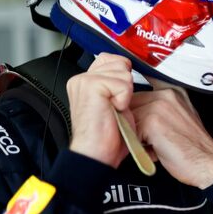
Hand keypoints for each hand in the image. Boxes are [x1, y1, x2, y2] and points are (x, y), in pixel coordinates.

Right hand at [66, 53, 133, 167]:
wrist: (97, 154)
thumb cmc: (108, 135)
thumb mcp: (116, 103)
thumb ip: (118, 85)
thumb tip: (130, 71)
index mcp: (86, 81)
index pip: (113, 59)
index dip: (124, 76)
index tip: (121, 97)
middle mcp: (82, 78)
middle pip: (121, 63)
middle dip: (127, 86)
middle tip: (116, 107)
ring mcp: (85, 80)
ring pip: (124, 72)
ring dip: (126, 94)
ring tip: (114, 109)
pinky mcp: (91, 85)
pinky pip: (123, 84)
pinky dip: (124, 100)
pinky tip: (113, 111)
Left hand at [130, 83, 212, 188]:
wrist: (207, 163)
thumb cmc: (192, 147)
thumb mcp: (177, 118)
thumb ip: (157, 109)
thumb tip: (132, 113)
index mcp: (173, 90)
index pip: (138, 92)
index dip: (137, 111)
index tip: (144, 125)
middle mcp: (166, 93)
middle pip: (129, 105)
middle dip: (133, 123)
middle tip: (150, 139)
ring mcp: (159, 105)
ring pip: (127, 119)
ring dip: (135, 135)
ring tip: (154, 145)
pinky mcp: (152, 120)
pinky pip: (129, 131)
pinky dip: (137, 145)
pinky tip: (154, 150)